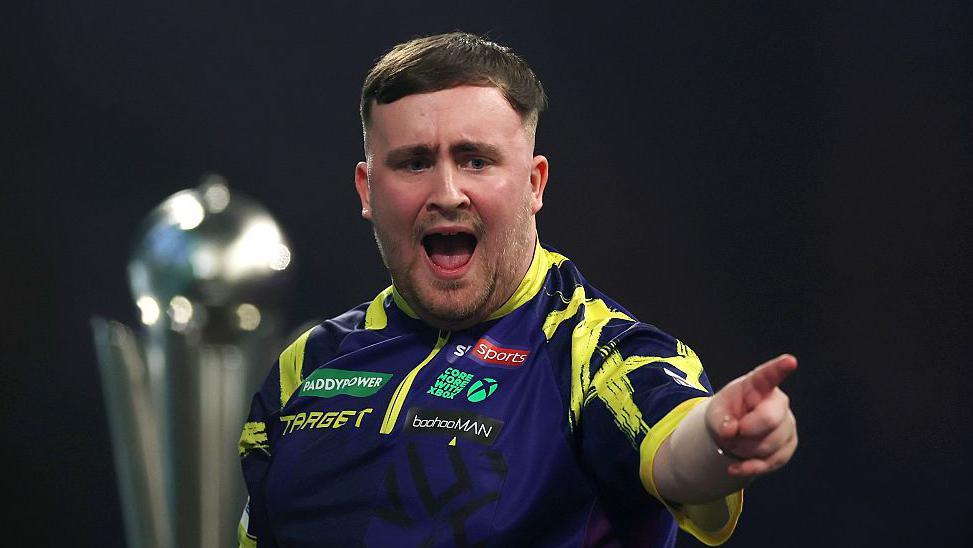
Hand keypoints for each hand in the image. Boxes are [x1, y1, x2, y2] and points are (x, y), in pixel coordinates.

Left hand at [706, 354, 797, 476]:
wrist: (732, 434)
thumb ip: (720, 419)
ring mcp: (787, 425)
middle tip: (732, 432)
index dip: (780, 368)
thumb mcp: (716, 412)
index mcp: (758, 385)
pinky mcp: (788, 447)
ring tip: (736, 441)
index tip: (790, 360)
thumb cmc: (726, 414)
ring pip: (769, 445)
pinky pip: (771, 462)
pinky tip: (735, 466)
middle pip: (768, 420)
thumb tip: (731, 431)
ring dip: (744, 449)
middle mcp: (778, 402)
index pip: (769, 375)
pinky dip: (749, 467)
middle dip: (745, 432)